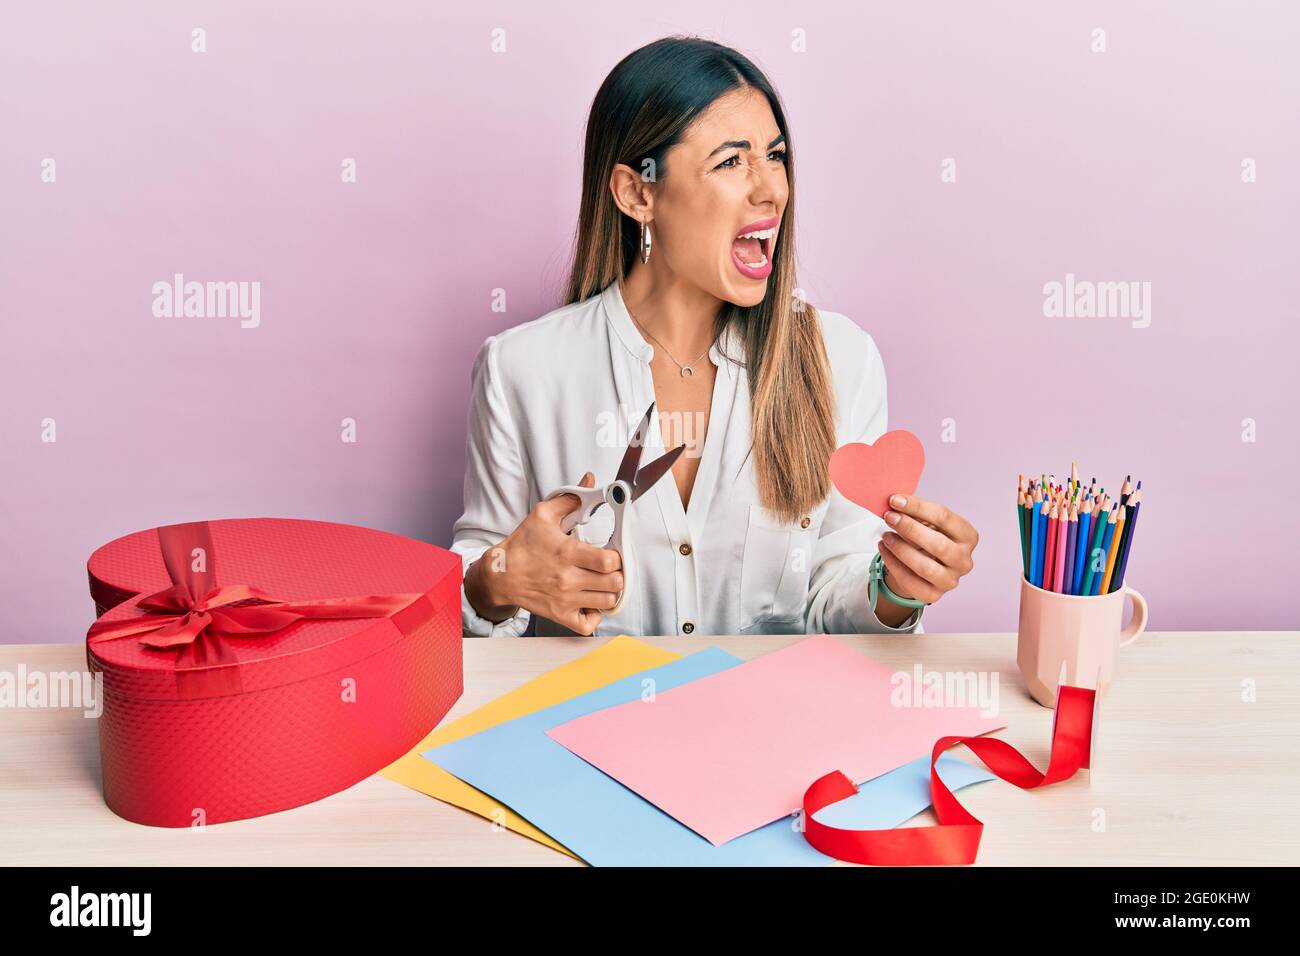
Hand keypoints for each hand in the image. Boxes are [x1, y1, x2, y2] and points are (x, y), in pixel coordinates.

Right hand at [465, 471, 624, 635]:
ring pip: (607, 602)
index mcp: (567, 553)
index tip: (611, 552)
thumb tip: (590, 482)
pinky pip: (588, 624)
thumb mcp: (543, 515)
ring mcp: (565, 600)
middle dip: (617, 574)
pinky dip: (595, 615)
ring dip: (610, 592)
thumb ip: (570, 498)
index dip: (616, 557)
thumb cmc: (522, 546)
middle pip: (614, 583)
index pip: (609, 561)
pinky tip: (591, 602)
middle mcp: (568, 579)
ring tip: (602, 582)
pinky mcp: (560, 615)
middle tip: (609, 568)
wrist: (500, 575)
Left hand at [876, 494, 978, 605]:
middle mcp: (964, 560)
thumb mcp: (927, 523)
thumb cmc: (928, 538)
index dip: (918, 507)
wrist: (924, 566)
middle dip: (909, 528)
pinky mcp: (934, 594)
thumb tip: (895, 503)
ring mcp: (951, 580)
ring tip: (885, 536)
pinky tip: (884, 550)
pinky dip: (893, 564)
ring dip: (901, 549)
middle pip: (938, 544)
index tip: (895, 500)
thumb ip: (916, 513)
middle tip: (889, 517)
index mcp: (968, 536)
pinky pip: (911, 581)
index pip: (945, 517)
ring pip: (925, 566)